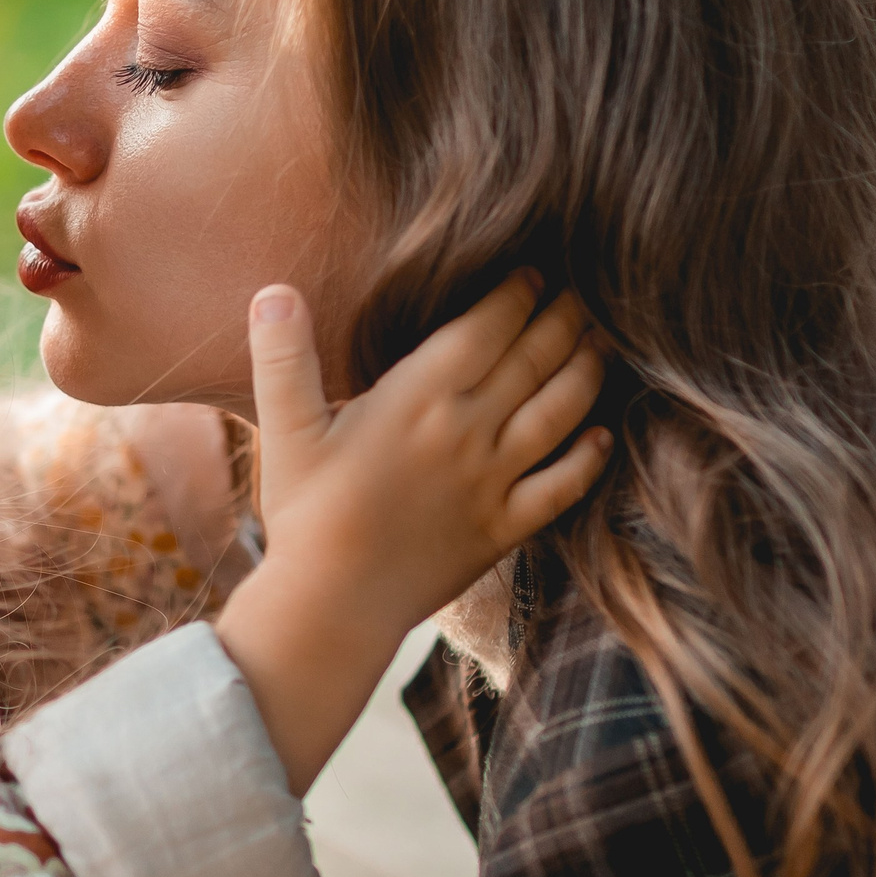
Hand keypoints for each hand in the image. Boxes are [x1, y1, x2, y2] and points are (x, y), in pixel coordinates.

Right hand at [214, 274, 610, 792]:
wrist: (334, 606)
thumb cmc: (306, 515)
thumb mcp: (285, 430)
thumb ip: (283, 358)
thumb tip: (273, 291)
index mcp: (419, 397)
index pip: (487, 327)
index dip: (517, 292)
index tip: (533, 270)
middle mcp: (468, 430)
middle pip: (534, 358)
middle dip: (563, 317)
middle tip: (583, 291)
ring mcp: (493, 481)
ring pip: (560, 412)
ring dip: (587, 371)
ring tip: (601, 343)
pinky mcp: (504, 528)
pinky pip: (563, 487)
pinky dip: (589, 459)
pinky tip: (602, 436)